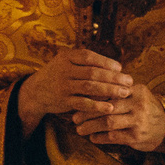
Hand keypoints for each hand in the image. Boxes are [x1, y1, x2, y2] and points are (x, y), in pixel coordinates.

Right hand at [18, 45, 135, 133]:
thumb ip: (85, 63)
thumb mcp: (66, 63)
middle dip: (113, 77)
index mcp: (66, 57)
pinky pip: (83, 103)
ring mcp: (63, 85)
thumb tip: (116, 67)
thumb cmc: (58, 76)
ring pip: (90, 87)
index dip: (106, 62)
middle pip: (93, 72)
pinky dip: (97, 105)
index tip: (120, 68)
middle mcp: (64, 69)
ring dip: (109, 90)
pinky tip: (110, 107)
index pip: (89, 57)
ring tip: (124, 93)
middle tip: (129, 81)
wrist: (35, 92)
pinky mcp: (63, 101)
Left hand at [72, 91, 164, 152]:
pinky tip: (93, 138)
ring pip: (108, 122)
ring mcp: (138, 121)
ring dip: (91, 126)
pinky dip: (101, 137)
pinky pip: (114, 136)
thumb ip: (120, 91)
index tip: (79, 99)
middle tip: (74, 117)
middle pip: (107, 107)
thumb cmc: (147, 109)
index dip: (93, 95)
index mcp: (137, 90)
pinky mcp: (137, 136)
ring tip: (79, 129)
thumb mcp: (139, 95)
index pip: (110, 90)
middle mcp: (138, 104)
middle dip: (88, 112)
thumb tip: (93, 86)